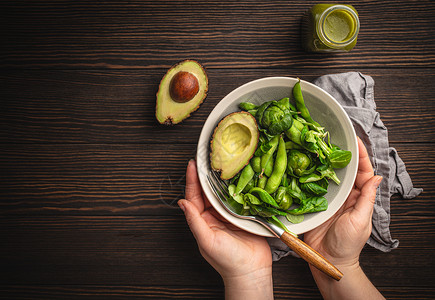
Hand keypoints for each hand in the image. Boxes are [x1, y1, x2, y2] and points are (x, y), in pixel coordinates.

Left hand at [178, 160, 272, 298]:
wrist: (252, 270)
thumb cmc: (227, 260)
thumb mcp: (207, 241)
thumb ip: (194, 221)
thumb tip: (182, 203)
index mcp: (203, 220)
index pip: (194, 196)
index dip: (192, 180)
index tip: (192, 164)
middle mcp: (214, 215)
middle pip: (208, 190)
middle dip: (206, 175)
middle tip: (206, 157)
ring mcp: (230, 214)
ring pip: (223, 192)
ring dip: (221, 178)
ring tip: (220, 162)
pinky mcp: (244, 214)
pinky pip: (239, 197)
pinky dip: (238, 186)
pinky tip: (238, 175)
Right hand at [305, 137, 381, 268]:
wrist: (328, 260)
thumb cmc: (348, 244)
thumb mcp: (360, 221)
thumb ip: (367, 199)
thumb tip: (376, 177)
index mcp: (358, 197)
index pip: (363, 172)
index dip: (361, 156)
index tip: (356, 140)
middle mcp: (344, 194)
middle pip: (344, 169)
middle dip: (340, 153)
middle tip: (332, 136)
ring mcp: (328, 198)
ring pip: (327, 175)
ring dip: (323, 161)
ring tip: (317, 145)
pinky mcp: (313, 203)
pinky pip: (311, 186)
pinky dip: (308, 175)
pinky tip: (303, 164)